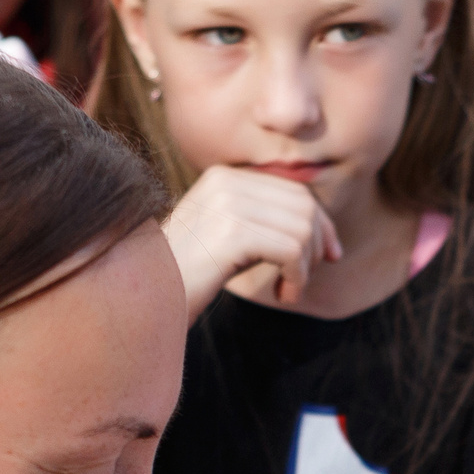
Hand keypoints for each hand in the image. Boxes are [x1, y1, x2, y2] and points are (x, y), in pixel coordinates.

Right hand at [162, 165, 341, 316]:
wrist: (146, 297)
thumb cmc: (188, 275)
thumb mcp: (228, 237)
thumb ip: (264, 223)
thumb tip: (323, 231)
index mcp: (225, 177)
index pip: (293, 190)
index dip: (321, 223)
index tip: (328, 256)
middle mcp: (227, 182)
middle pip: (303, 206)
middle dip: (316, 246)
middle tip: (302, 279)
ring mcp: (228, 205)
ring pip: (302, 229)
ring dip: (305, 268)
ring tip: (288, 289)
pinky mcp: (232, 234)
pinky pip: (291, 250)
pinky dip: (297, 277)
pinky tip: (283, 295)